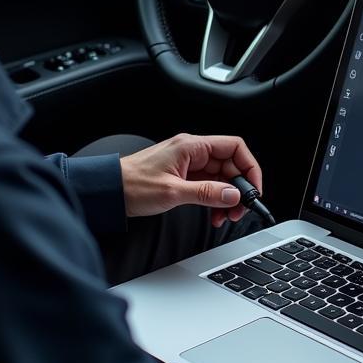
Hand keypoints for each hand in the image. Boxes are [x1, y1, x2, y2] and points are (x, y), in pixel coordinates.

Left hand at [119, 133, 263, 226]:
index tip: (253, 188)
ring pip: (221, 177)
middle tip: (239, 209)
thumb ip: (207, 193)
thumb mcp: (173, 192)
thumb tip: (233, 195)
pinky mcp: (184, 177)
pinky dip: (216, 199)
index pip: (235, 147)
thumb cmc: (132, 185)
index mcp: (192, 146)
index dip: (249, 167)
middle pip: (231, 164)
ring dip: (228, 197)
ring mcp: (189, 164)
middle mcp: (193, 152)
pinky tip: (214, 213)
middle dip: (239, 188)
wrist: (108, 191)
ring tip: (226, 215)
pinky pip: (209, 185)